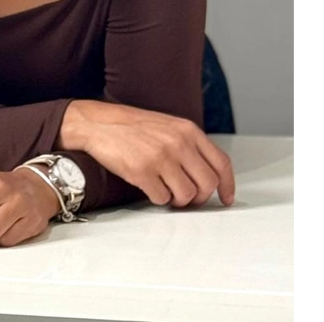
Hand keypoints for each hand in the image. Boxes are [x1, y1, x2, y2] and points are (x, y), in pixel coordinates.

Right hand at [63, 100, 234, 206]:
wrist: (96, 123)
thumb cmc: (129, 126)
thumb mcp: (166, 126)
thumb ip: (188, 144)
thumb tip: (205, 174)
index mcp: (187, 130)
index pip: (221, 163)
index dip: (227, 185)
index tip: (225, 198)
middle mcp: (178, 143)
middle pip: (207, 183)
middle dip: (199, 197)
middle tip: (187, 198)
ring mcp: (160, 157)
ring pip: (187, 195)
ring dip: (177, 200)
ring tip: (165, 192)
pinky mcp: (142, 171)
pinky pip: (162, 198)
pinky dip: (157, 198)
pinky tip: (148, 187)